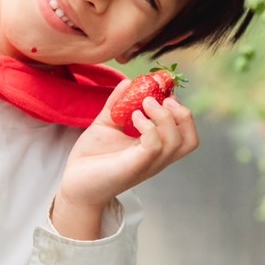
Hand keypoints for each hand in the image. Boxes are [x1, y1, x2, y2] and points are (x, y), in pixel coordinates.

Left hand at [56, 79, 199, 222]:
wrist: (74, 182)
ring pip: (176, 142)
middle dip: (183, 115)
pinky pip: (154, 146)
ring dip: (164, 117)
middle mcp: (156, 158)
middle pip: (190, 140)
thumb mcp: (107, 123)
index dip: (181, 111)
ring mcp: (147, 163)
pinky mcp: (133, 167)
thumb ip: (117, 103)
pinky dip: (149, 127)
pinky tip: (133, 117)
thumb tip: (128, 81)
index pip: (185, 133)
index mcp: (155, 148)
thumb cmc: (92, 157)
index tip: (163, 94)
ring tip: (143, 104)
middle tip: (162, 100)